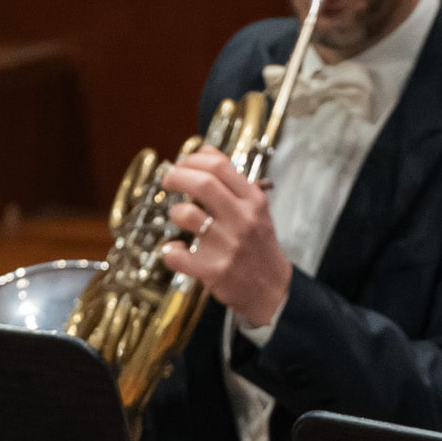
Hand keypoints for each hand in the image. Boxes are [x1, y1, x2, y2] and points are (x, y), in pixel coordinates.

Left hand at [156, 149, 291, 327]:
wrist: (273, 290)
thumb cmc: (258, 246)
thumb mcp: (256, 209)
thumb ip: (232, 182)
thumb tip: (205, 150)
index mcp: (253, 201)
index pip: (219, 166)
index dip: (192, 160)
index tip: (181, 164)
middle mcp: (242, 219)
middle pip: (202, 183)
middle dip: (177, 176)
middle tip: (168, 180)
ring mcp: (228, 246)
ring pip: (186, 215)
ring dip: (174, 212)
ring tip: (178, 217)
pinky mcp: (213, 270)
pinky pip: (177, 254)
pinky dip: (170, 250)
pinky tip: (176, 250)